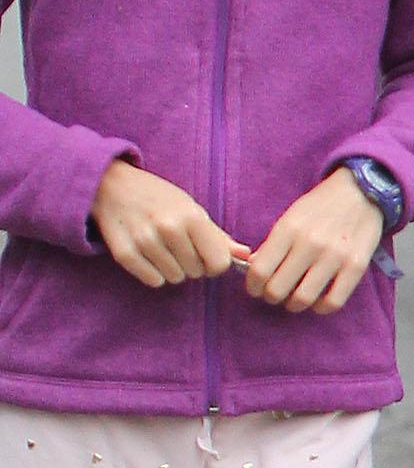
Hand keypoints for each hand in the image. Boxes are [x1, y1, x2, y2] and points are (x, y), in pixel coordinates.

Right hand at [91, 158, 244, 287]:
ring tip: (163, 248)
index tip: (207, 256)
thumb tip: (247, 256)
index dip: (216, 264)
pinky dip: (153, 273)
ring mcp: (144, 241)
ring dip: (172, 268)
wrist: (113, 186)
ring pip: (174, 278)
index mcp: (192, 217)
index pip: (219, 263)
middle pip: (196, 273)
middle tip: (179, 246)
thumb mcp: (192, 209)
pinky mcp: (124, 253)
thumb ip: (218, 236)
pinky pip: (152, 281)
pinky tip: (148, 255)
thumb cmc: (160, 198)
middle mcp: (169, 229)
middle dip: (192, 264)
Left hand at [245, 168, 382, 313]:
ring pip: (302, 299)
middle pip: (277, 289)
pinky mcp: (356, 266)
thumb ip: (272, 244)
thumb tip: (255, 271)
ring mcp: (335, 256)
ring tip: (294, 299)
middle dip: (270, 296)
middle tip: (274, 293)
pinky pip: (333, 301)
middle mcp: (311, 243)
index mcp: (289, 228)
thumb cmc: (321, 205)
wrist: (362, 191)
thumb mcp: (290, 216)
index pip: (259, 270)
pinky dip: (320, 307)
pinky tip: (318, 301)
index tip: (256, 287)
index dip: (252, 285)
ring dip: (292, 304)